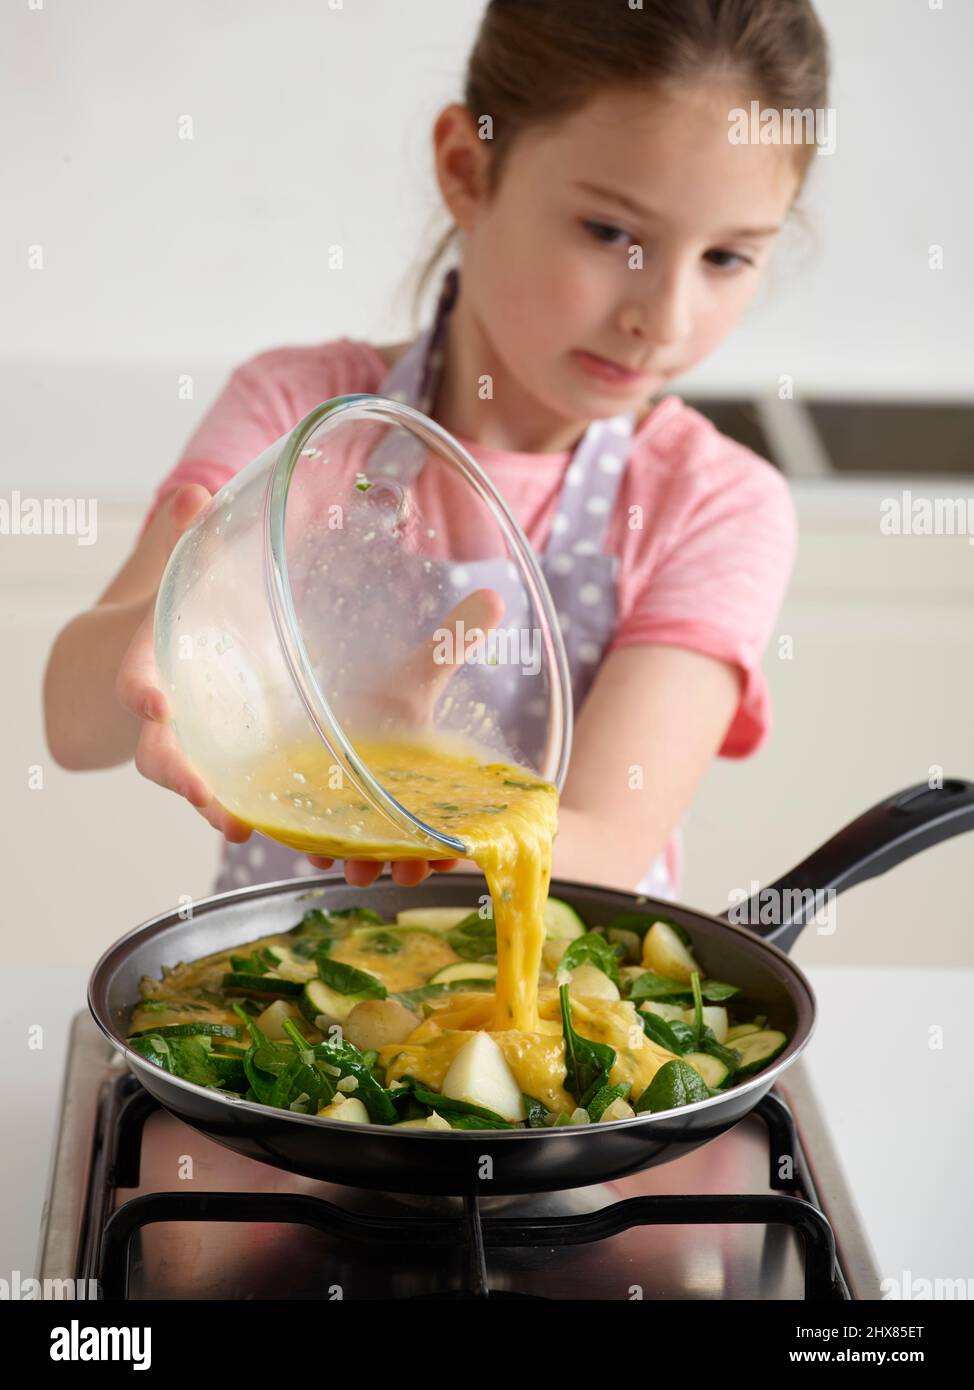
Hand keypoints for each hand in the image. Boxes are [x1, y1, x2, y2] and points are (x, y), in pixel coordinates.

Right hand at [116, 484, 253, 842]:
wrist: (143, 653)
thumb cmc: (165, 608)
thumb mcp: (172, 571)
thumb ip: (183, 539)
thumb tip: (198, 494)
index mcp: (150, 660)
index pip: (137, 674)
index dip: (140, 688)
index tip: (148, 701)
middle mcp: (165, 709)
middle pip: (158, 745)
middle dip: (174, 767)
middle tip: (194, 788)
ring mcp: (189, 739)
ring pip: (189, 777)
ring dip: (211, 803)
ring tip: (237, 825)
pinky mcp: (218, 756)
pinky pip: (225, 787)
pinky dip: (242, 807)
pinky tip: (269, 825)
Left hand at [308, 585, 506, 886]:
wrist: (326, 705)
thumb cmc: (380, 703)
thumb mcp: (415, 677)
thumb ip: (451, 645)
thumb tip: (494, 595)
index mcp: (424, 788)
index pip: (448, 830)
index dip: (451, 849)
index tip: (450, 852)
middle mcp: (392, 812)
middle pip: (406, 852)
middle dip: (407, 863)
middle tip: (407, 867)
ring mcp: (353, 819)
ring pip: (363, 856)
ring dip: (364, 864)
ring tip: (359, 866)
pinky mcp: (315, 817)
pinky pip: (318, 846)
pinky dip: (318, 850)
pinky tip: (318, 851)